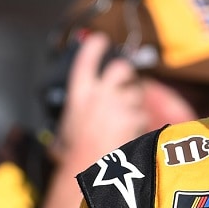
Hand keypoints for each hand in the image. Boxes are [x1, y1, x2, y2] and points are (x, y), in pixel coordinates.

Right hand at [55, 33, 149, 169]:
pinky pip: (143, 117)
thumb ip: (77, 115)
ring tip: (122, 125)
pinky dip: (139, 126)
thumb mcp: (66, 129)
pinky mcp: (134, 116)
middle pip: (121, 68)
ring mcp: (118, 103)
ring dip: (133, 107)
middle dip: (127, 72)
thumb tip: (76, 120)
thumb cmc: (74, 154)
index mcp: (79, 94)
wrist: (87, 167)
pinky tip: (128, 136)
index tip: (100, 40)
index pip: (86, 61)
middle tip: (127, 79)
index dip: (94, 47)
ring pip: (136, 95)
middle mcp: (100, 93)